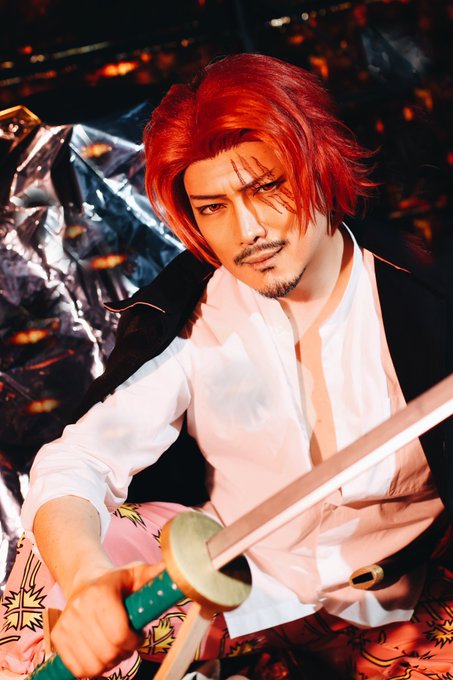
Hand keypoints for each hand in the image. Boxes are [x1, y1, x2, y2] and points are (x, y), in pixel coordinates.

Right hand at [50, 561, 162, 677]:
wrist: (84, 582)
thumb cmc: (115, 581)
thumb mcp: (135, 573)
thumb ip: (152, 575)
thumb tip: (171, 568)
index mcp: (101, 592)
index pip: (118, 634)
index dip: (133, 640)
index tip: (138, 634)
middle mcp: (80, 608)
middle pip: (108, 652)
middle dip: (123, 652)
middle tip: (127, 642)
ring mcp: (66, 625)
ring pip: (94, 665)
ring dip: (109, 662)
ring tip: (114, 646)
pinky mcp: (58, 639)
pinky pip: (79, 669)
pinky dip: (93, 667)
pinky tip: (100, 652)